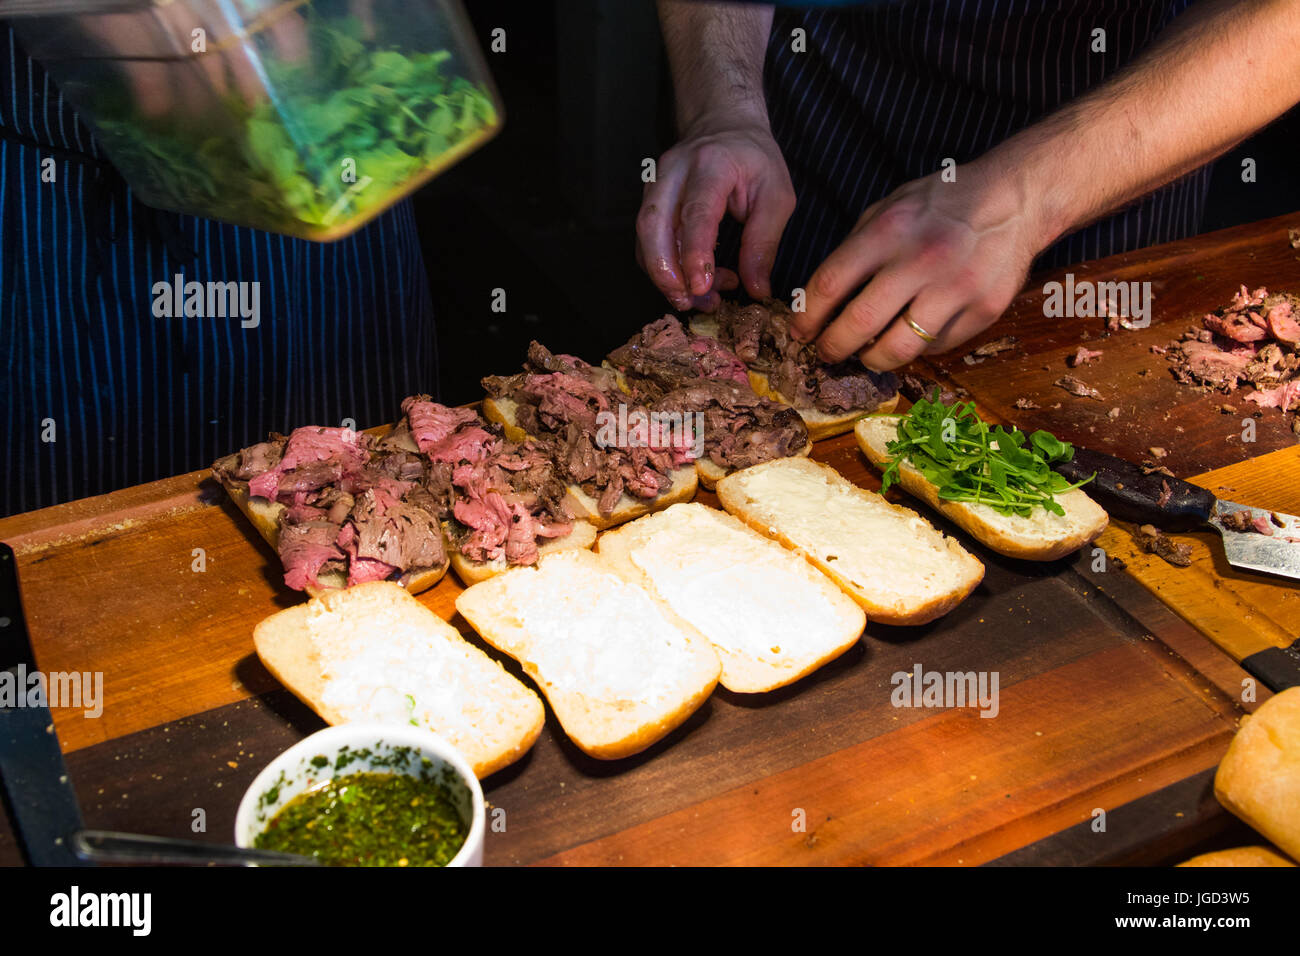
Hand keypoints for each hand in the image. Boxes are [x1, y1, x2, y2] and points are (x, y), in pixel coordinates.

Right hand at [636, 116, 795, 311]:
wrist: (724, 126)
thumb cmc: (753, 160)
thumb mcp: (776, 196)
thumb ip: (764, 242)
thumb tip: (756, 290)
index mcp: (711, 164)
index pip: (695, 212)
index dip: (695, 253)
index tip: (701, 287)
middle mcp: (674, 172)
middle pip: (653, 224)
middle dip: (665, 270)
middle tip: (688, 301)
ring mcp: (655, 185)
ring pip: (644, 236)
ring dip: (664, 274)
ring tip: (695, 299)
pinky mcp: (648, 201)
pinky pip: (646, 241)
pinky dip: (664, 268)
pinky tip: (692, 280)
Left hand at [792, 161, 1044, 370]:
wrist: (1014, 199)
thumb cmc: (941, 205)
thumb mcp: (889, 209)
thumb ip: (855, 249)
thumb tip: (819, 301)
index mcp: (888, 230)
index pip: (831, 284)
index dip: (807, 317)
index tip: (800, 332)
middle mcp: (921, 260)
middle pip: (859, 324)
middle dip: (832, 347)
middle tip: (826, 353)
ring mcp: (956, 288)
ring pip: (898, 349)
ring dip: (872, 360)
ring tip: (865, 356)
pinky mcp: (984, 310)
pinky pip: (936, 346)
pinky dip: (917, 348)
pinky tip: (911, 336)